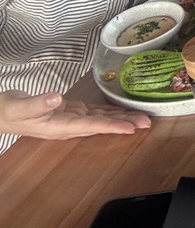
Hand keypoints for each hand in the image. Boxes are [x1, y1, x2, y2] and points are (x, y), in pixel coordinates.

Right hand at [0, 90, 150, 141]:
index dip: (111, 126)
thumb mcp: (19, 107)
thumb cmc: (7, 111)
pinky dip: (108, 111)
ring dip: (120, 118)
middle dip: (124, 124)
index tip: (131, 128)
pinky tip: (120, 110)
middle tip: (147, 123)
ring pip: (100, 118)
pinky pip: (93, 112)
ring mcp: (69, 119)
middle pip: (102, 124)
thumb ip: (37, 103)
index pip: (91, 126)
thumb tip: (55, 98)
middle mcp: (68, 125)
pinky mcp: (68, 111)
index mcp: (59, 126)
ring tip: (141, 118)